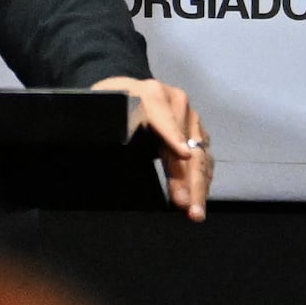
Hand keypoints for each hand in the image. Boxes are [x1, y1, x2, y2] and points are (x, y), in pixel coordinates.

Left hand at [91, 76, 213, 221]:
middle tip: (186, 205)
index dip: (173, 135)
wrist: (125, 92)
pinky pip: (204, 159)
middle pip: (187, 143)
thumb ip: (103, 119)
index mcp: (152, 93)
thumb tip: (101, 139)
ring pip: (199, 155)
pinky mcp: (197, 132)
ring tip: (194, 212)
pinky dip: (201, 182)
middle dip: (187, 177)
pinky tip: (198, 201)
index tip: (183, 154)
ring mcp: (191, 118)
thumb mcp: (102, 106)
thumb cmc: (110, 103)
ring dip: (198, 186)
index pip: (164, 117)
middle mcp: (177, 103)